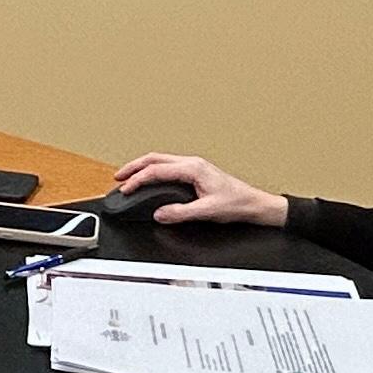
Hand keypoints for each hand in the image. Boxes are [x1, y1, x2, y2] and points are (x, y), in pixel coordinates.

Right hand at [109, 153, 287, 227]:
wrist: (254, 204)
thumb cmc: (237, 204)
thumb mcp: (207, 212)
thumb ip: (181, 213)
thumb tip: (159, 213)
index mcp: (193, 168)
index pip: (157, 170)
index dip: (138, 180)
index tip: (126, 190)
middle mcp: (192, 163)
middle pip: (155, 158)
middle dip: (134, 167)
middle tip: (118, 177)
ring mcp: (194, 166)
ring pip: (160, 160)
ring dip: (143, 167)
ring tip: (128, 177)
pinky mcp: (196, 172)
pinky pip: (168, 166)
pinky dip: (153, 171)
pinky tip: (149, 179)